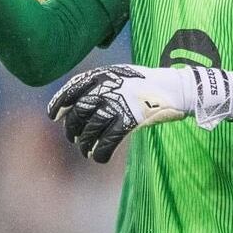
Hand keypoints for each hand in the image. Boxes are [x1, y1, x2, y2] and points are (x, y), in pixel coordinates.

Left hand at [47, 63, 232, 161]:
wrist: (178, 88)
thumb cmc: (147, 84)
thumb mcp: (120, 76)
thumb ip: (98, 87)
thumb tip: (71, 106)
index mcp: (104, 75)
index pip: (72, 89)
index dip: (59, 103)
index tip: (54, 116)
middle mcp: (109, 88)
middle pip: (79, 113)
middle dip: (73, 129)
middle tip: (75, 139)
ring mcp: (120, 104)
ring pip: (91, 130)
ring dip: (85, 144)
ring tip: (86, 151)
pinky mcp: (131, 119)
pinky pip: (108, 141)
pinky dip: (100, 152)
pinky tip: (99, 158)